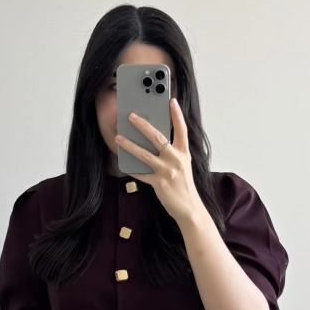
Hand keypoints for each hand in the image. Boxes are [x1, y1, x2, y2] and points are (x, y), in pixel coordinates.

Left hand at [115, 98, 200, 223]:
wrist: (190, 209)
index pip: (181, 129)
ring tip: (118, 137)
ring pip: (145, 154)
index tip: (171, 101)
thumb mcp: (183, 165)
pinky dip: (131, 168)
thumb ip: (172, 152)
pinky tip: (123, 163)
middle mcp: (176, 159)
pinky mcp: (159, 183)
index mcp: (184, 153)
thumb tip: (155, 141)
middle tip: (131, 116)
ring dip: (130, 145)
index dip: (177, 114)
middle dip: (143, 125)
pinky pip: (141, 173)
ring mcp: (167, 171)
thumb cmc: (184, 185)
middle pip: (158, 138)